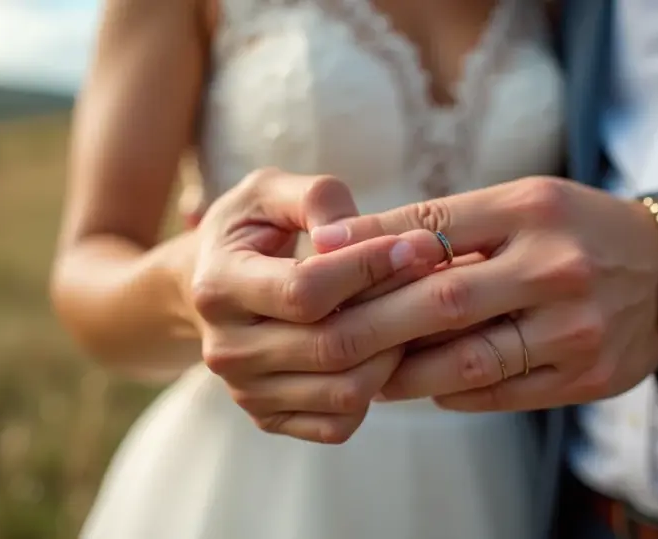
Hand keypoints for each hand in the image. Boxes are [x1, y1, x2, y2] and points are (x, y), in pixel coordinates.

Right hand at [187, 168, 445, 441]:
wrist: (209, 285)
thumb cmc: (252, 229)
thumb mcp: (268, 191)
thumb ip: (314, 198)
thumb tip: (355, 232)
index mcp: (217, 286)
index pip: (306, 289)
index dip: (369, 268)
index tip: (419, 244)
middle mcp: (225, 349)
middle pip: (332, 346)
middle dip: (403, 312)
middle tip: (448, 282)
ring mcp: (246, 391)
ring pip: (345, 390)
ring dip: (398, 352)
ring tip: (422, 314)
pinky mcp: (269, 418)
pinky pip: (340, 423)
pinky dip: (379, 391)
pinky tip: (393, 349)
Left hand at [310, 177, 657, 411]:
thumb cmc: (574, 231)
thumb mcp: (522, 204)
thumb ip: (444, 224)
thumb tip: (342, 241)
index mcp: (534, 209)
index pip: (434, 226)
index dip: (370, 246)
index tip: (319, 261)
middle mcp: (558, 266)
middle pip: (443, 300)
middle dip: (375, 322)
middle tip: (330, 337)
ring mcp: (577, 327)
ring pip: (470, 360)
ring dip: (408, 373)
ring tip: (371, 373)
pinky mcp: (588, 376)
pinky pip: (503, 394)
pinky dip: (455, 393)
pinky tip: (429, 387)